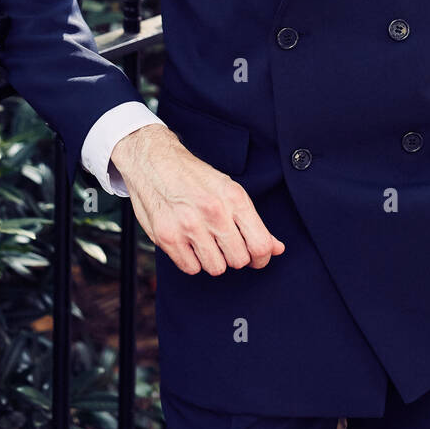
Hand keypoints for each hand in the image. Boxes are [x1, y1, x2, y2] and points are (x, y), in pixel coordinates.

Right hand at [110, 123, 284, 275]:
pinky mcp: (167, 237)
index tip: (256, 257)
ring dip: (212, 259)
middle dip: (234, 255)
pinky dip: (191, 260)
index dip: (262, 257)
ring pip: (216, 268)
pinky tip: (187, 242)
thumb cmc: (193, 175)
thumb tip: (277, 249)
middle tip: (224, 242)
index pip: (260, 245)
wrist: (152, 160)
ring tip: (204, 239)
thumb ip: (253, 222)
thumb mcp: (228, 189)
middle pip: (239, 260)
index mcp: (233, 197)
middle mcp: (213, 211)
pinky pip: (191, 268)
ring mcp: (189, 225)